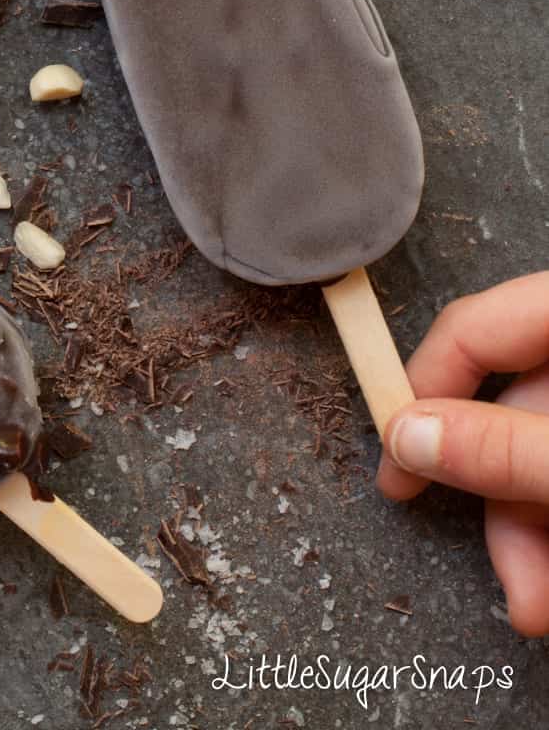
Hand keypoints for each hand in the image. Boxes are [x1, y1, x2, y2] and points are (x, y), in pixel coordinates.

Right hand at [377, 272, 548, 636]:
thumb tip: (410, 436)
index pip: (475, 326)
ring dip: (527, 534)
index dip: (424, 390)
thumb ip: (503, 449)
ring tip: (537, 605)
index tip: (395, 459)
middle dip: (497, 504)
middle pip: (511, 408)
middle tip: (502, 575)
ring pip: (539, 452)